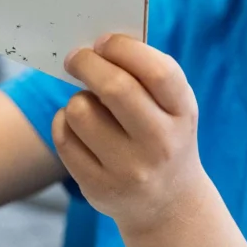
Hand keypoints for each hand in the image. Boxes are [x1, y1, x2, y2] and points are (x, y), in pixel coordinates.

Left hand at [53, 34, 209, 234]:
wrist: (167, 204)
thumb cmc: (163, 134)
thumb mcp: (172, 107)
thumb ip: (144, 74)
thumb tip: (97, 44)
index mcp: (182, 113)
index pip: (158, 72)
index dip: (125, 49)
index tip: (103, 42)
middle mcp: (160, 144)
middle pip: (115, 87)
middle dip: (87, 63)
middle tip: (76, 58)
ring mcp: (129, 170)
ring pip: (80, 110)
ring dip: (77, 98)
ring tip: (89, 106)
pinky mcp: (99, 187)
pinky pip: (63, 137)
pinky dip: (64, 122)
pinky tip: (78, 127)